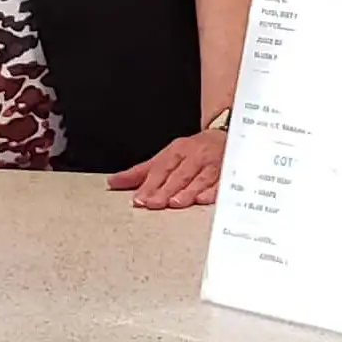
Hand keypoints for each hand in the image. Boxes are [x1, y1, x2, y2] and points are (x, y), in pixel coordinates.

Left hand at [110, 128, 228, 209]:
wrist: (226, 137)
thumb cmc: (193, 151)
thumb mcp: (166, 157)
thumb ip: (140, 173)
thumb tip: (113, 182)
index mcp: (176, 151)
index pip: (160, 169)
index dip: (149, 184)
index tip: (139, 198)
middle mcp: (194, 156)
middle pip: (178, 175)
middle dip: (165, 190)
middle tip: (153, 204)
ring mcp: (212, 164)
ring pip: (199, 179)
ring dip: (187, 191)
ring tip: (174, 203)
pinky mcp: (228, 173)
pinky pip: (221, 183)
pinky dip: (212, 191)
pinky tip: (203, 199)